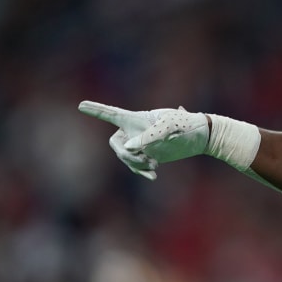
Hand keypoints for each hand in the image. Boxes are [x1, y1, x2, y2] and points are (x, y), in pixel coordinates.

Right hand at [79, 101, 209, 179]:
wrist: (201, 135)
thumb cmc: (185, 125)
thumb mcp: (167, 128)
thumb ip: (146, 137)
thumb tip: (128, 147)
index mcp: (136, 119)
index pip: (111, 114)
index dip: (95, 110)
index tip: (80, 105)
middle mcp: (135, 130)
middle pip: (115, 144)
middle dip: (126, 155)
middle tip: (145, 161)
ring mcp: (141, 143)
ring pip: (125, 157)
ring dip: (136, 165)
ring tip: (154, 166)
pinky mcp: (149, 155)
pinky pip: (137, 166)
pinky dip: (142, 172)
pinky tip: (153, 177)